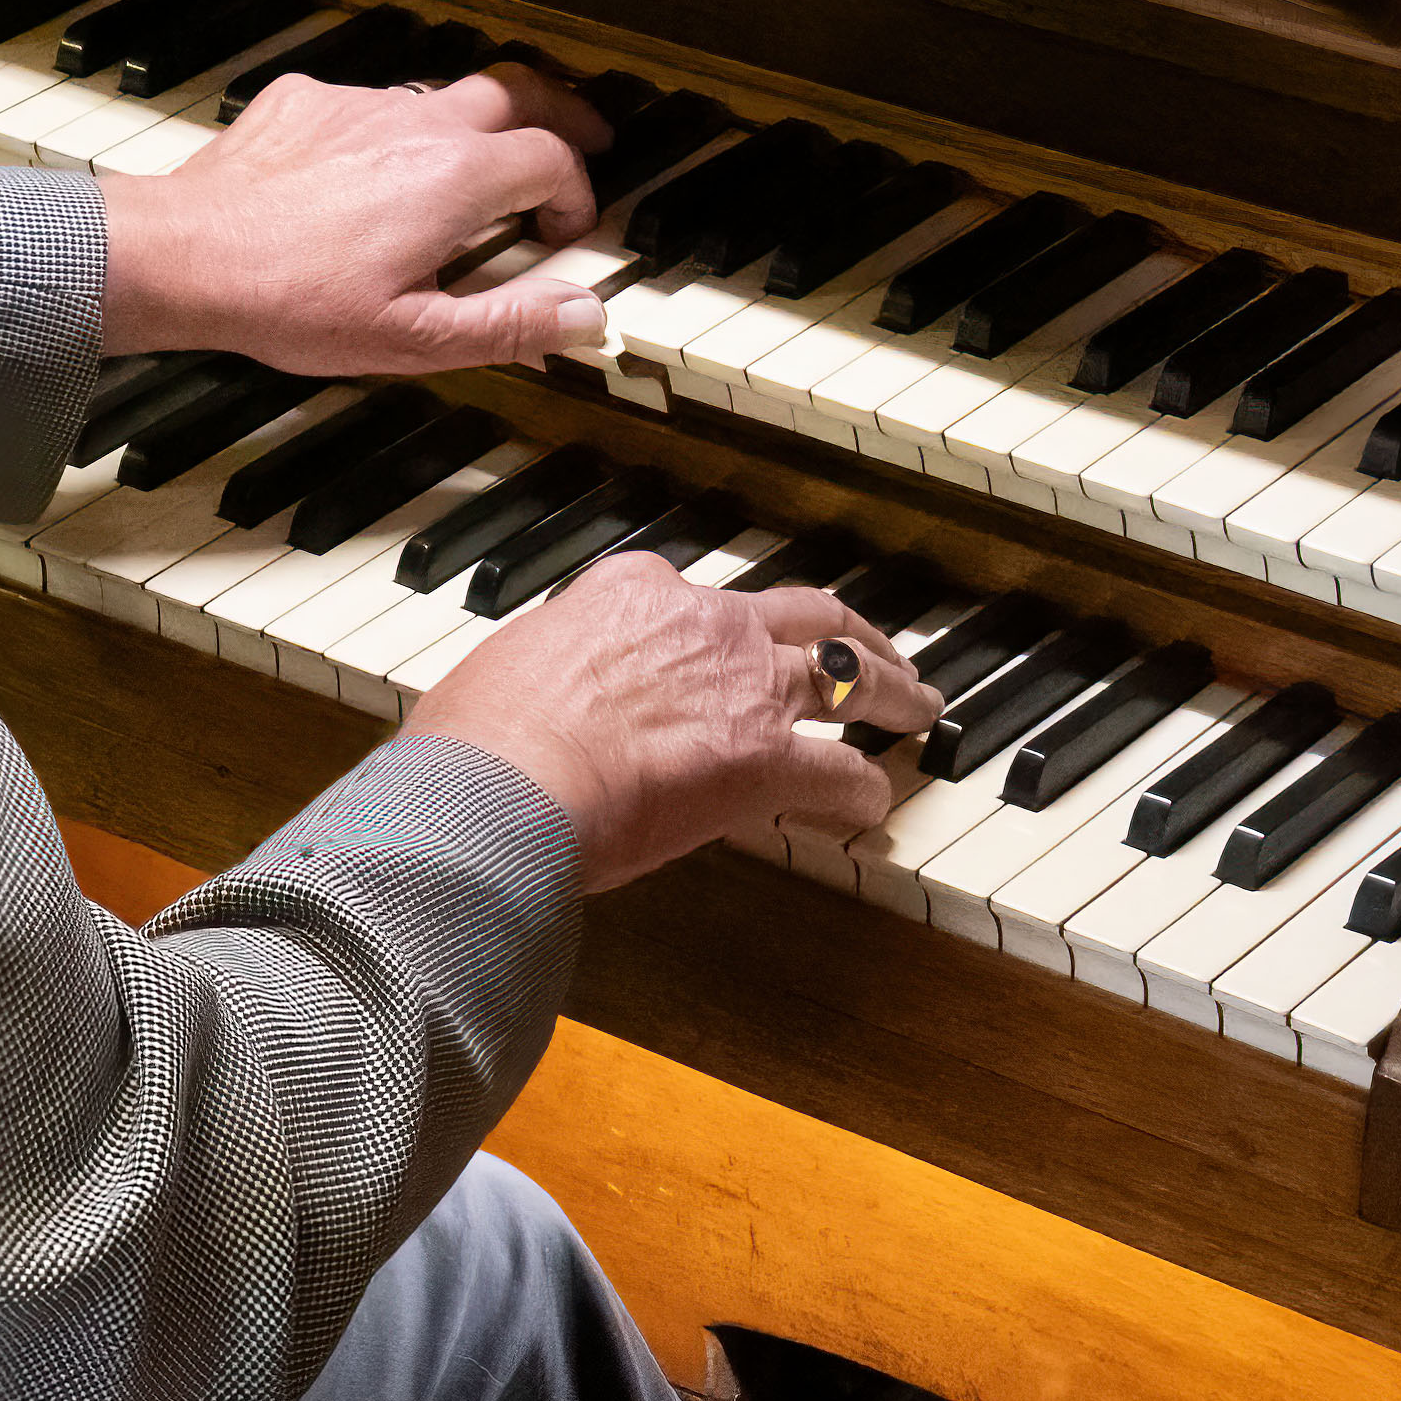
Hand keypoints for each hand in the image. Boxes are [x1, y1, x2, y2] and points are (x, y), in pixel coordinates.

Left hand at [97, 64, 617, 375]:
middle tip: (584, 137)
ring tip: (480, 163)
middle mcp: (417, 122)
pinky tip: (373, 173)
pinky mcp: (308, 100)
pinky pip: (370, 102)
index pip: (553, 160)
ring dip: (475, 124)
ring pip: (442, 94)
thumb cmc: (291, 299)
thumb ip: (510, 323)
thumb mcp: (415, 336)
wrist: (187, 257)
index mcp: (456, 177)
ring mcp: (359, 102)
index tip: (566, 230)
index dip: (576, 195)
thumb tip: (584, 315)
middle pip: (518, 91)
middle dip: (560, 114)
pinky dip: (393, 129)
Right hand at [406, 558, 946, 892]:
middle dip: (846, 630)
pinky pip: (842, 772)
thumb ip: (541, 681)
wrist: (503, 782)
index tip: (729, 642)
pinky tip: (873, 807)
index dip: (718, 626)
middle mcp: (702, 624)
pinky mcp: (767, 760)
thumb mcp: (502, 673)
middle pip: (802, 613)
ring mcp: (745, 687)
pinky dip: (865, 791)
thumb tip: (520, 710)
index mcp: (629, 592)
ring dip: (893, 688)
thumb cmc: (481, 740)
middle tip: (874, 648)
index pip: (693, 596)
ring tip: (918, 705)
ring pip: (850, 671)